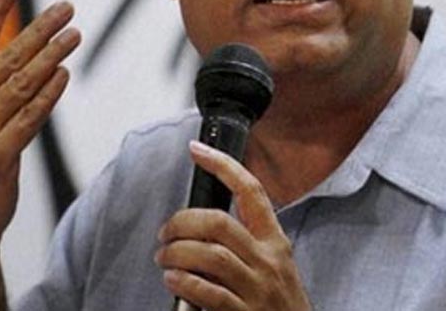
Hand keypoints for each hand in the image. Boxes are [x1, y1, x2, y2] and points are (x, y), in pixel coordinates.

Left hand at [156, 141, 311, 310]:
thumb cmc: (281, 306)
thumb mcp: (275, 265)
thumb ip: (248, 243)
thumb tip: (203, 226)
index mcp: (275, 242)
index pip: (251, 191)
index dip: (223, 165)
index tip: (198, 149)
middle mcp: (268, 260)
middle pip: (220, 223)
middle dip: (183, 222)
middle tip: (166, 232)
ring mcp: (257, 289)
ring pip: (211, 255)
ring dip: (178, 252)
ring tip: (164, 258)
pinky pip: (209, 292)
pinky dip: (184, 282)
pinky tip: (173, 280)